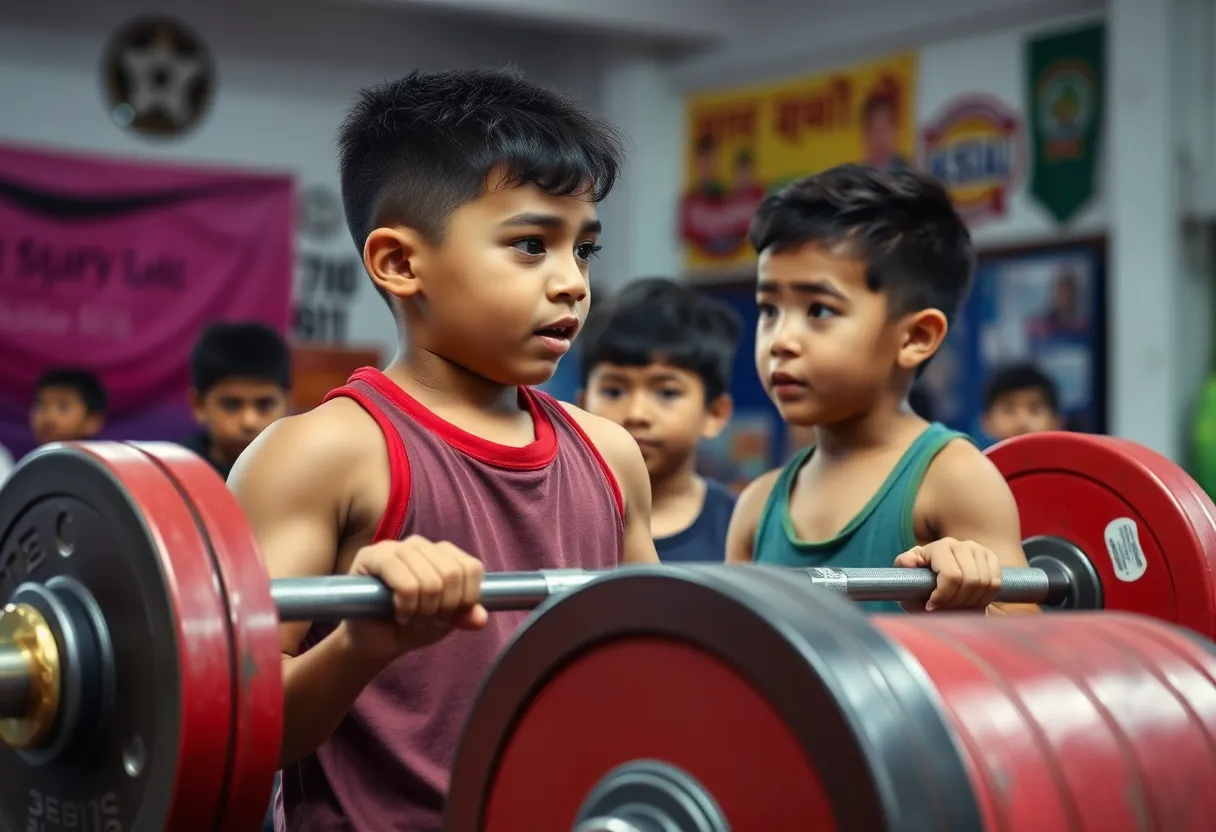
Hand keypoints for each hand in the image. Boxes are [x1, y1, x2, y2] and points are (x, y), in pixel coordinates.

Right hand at [339, 536, 487, 661]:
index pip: (471, 567)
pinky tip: (400, 615)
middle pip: (452, 573)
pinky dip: (407, 607)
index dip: (466, 599)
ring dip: (424, 611)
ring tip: (412, 619)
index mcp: (442, 553)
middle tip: (428, 620)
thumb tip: (481, 618)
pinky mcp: (371, 558)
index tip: (449, 616)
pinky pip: (405, 583)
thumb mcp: (444, 621)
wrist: (373, 640)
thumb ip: (464, 615)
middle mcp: (419, 544)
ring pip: (430, 580)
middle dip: (443, 608)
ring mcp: (394, 547)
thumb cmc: (409, 624)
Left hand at [894, 537, 1001, 612]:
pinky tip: (970, 603)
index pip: (952, 575)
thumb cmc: (919, 579)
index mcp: (940, 546)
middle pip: (971, 581)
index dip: (944, 596)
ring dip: (971, 602)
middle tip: (945, 610)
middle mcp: (962, 544)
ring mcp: (979, 550)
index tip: (931, 606)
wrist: (936, 578)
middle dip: (957, 601)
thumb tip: (908, 561)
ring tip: (956, 608)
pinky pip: (995, 584)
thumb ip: (904, 567)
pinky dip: (984, 599)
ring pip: (985, 584)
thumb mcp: (906, 575)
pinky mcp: (991, 559)